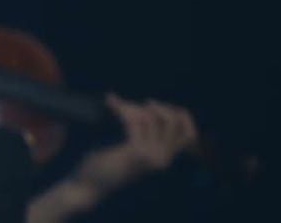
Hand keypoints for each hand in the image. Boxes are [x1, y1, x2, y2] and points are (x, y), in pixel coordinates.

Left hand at [73, 94, 198, 195]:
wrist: (90, 183)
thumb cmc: (105, 162)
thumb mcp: (124, 143)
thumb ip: (133, 124)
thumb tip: (122, 97)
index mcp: (166, 158)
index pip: (189, 134)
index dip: (178, 115)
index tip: (155, 108)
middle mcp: (163, 159)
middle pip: (174, 120)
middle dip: (157, 106)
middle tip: (135, 106)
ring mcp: (152, 157)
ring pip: (151, 117)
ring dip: (132, 107)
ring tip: (116, 106)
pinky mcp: (135, 153)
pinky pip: (136, 121)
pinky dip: (123, 110)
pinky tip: (110, 103)